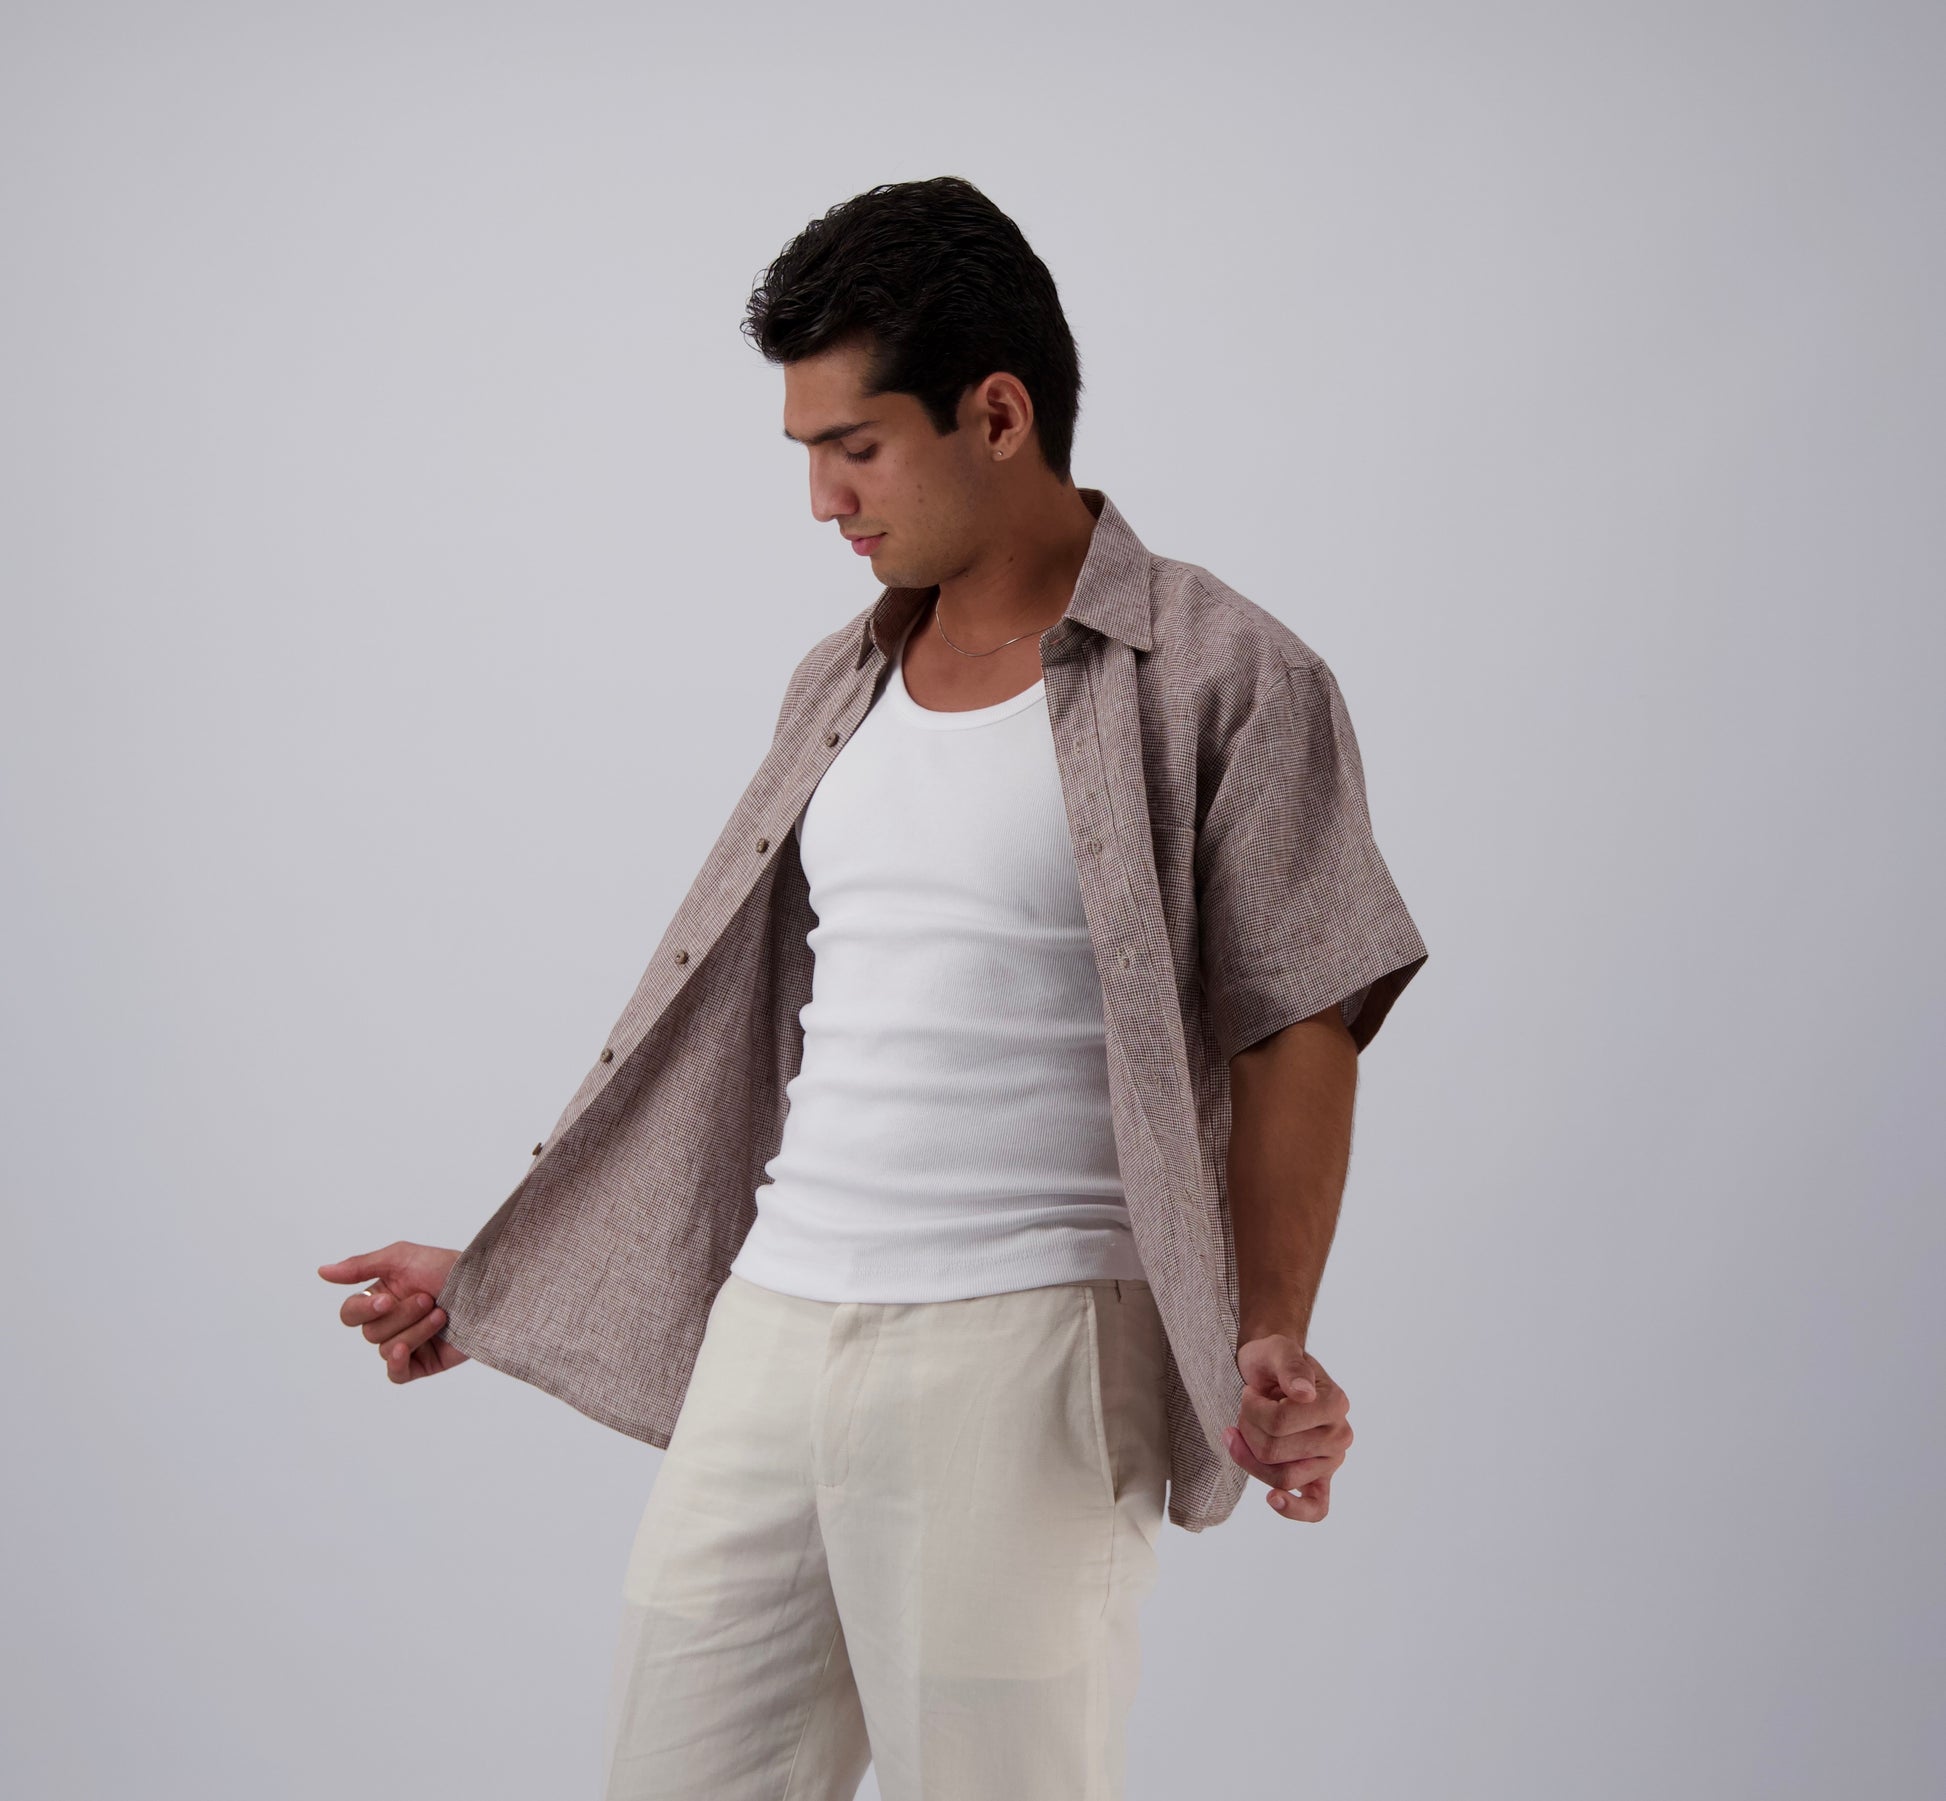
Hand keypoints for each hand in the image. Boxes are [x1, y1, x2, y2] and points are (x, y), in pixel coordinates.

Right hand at [318, 1242, 467, 1384]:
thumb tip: (321, 1271)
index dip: (362, 1310)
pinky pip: (396, 1375)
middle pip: (370, 1333)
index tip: (385, 1299)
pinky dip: (398, 1363)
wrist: (489, 1288)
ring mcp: (408, 1344)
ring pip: (386, 1350)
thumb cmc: (449, 1267)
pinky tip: (407, 1350)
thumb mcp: (402, 1258)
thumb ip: (361, 1266)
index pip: (350, 1313)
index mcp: (382, 1297)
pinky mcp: (425, 1363)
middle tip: (428, 1298)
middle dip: (400, 1315)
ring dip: (414, 1330)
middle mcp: (392, 1322)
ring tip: (441, 1315)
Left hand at [1224, 1335, 1351, 1521]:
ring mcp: (1331, 1461)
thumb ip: (1290, 1366)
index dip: (1252, 1408)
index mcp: (1335, 1403)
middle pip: (1275, 1453)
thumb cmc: (1274, 1361)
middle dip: (1248, 1430)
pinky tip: (1273, 1500)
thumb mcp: (1277, 1350)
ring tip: (1248, 1430)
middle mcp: (1339, 1435)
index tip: (1251, 1392)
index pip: (1279, 1423)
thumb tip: (1304, 1394)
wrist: (1273, 1371)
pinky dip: (1295, 1509)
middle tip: (1249, 1408)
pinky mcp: (1320, 1479)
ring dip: (1252, 1456)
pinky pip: (1316, 1508)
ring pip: (1281, 1479)